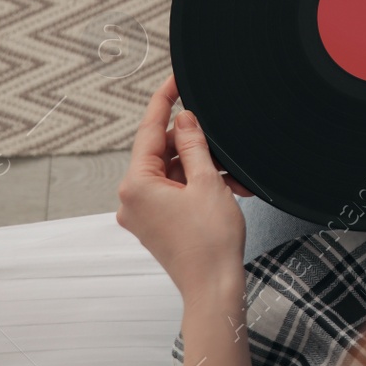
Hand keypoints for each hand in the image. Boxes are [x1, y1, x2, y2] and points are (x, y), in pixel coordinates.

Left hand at [116, 76, 247, 300]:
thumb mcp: (207, 182)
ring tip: (234, 176)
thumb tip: (184, 119)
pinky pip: (176, 191)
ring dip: (203, 167)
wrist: (213, 286)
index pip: (150, 129)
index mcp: (136, 184)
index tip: (175, 79)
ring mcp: (143, 213)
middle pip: (162, 151)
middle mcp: (132, 198)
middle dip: (195, 144)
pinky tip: (228, 188)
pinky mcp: (156, 224)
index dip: (164, 100)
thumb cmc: (210, 241)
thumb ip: (193, 145)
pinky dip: (199, 185)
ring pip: (173, 172)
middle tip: (224, 143)